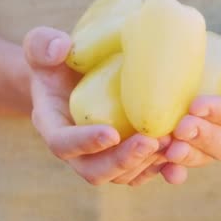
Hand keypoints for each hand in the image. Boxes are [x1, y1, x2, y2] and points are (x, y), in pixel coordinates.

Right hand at [23, 26, 168, 185]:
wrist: (69, 79)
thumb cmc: (54, 62)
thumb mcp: (40, 47)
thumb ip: (43, 45)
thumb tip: (60, 48)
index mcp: (52, 126)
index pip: (63, 144)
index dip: (86, 143)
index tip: (111, 133)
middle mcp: (76, 150)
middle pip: (95, 170)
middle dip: (124, 161)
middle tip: (152, 142)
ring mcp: (100, 156)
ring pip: (122, 175)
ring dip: (147, 165)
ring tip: (172, 143)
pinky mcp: (123, 154)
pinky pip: (141, 171)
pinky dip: (161, 168)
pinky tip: (180, 157)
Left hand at [161, 24, 220, 182]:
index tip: (197, 104)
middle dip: (202, 138)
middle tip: (180, 127)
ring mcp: (217, 144)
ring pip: (205, 157)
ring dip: (187, 156)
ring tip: (167, 148)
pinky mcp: (195, 147)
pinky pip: (187, 162)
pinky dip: (175, 169)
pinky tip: (163, 169)